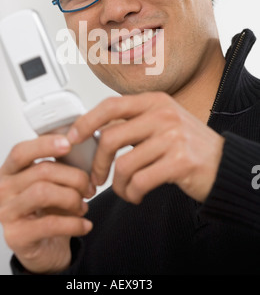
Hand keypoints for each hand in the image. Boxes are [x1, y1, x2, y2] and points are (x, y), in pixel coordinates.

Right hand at [0, 133, 93, 273]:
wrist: (47, 247)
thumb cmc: (50, 209)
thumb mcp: (54, 182)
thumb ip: (61, 164)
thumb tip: (82, 147)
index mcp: (10, 171)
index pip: (21, 151)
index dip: (44, 145)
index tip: (68, 144)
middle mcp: (3, 190)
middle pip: (41, 171)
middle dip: (73, 177)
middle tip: (89, 188)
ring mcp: (7, 213)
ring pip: (43, 193)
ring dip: (72, 198)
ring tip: (83, 207)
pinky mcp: (16, 236)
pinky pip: (50, 224)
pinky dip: (74, 223)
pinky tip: (85, 225)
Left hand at [67, 92, 224, 203]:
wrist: (224, 164)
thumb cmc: (188, 145)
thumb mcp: (162, 122)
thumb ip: (133, 123)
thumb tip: (95, 131)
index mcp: (154, 101)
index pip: (110, 106)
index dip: (86, 122)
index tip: (72, 138)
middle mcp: (163, 115)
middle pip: (111, 138)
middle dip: (96, 164)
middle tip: (96, 178)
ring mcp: (172, 137)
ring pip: (124, 165)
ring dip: (118, 185)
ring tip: (126, 190)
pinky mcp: (179, 162)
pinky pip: (139, 182)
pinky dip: (132, 194)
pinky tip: (138, 195)